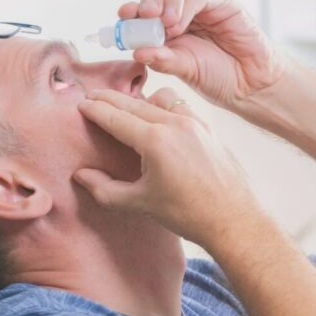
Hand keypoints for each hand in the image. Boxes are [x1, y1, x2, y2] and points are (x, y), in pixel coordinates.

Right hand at [73, 87, 263, 246]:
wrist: (235, 219)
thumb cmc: (189, 214)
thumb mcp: (141, 203)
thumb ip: (106, 189)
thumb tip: (81, 176)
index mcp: (155, 141)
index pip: (115, 117)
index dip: (95, 109)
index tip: (80, 104)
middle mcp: (175, 124)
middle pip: (134, 103)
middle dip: (110, 99)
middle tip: (92, 96)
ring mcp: (195, 123)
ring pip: (160, 99)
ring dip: (139, 99)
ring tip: (125, 106)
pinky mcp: (208, 129)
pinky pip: (181, 107)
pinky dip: (164, 105)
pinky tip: (158, 117)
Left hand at [119, 0, 288, 112]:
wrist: (251, 85)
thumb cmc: (219, 78)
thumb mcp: (184, 71)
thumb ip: (162, 59)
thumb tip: (136, 50)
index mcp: (168, 28)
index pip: (145, 7)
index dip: (132, 8)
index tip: (124, 16)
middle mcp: (184, 11)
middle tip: (145, 15)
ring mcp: (203, 5)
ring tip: (165, 22)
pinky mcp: (222, 2)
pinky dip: (185, 5)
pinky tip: (181, 25)